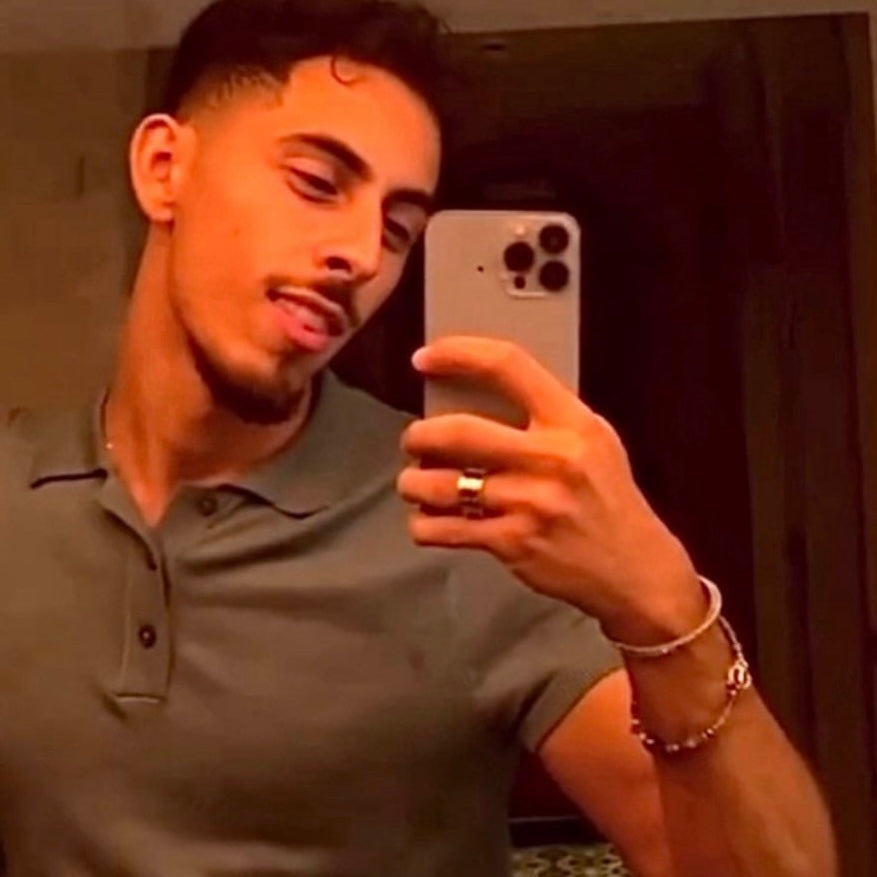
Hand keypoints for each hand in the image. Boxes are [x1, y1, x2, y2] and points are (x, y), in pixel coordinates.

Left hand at [397, 336, 702, 639]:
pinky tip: (427, 521)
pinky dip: (424, 525)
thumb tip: (477, 394)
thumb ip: (547, 415)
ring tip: (412, 483)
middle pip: (458, 431)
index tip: (424, 358)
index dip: (458, 354)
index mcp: (571, 423)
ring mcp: (529, 504)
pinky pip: (445, 530)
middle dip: (419, 435)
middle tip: (413, 440)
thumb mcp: (595, 440)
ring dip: (412, 483)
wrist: (635, 568)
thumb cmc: (608, 498)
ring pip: (440, 485)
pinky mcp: (513, 543)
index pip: (507, 367)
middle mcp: (550, 459)